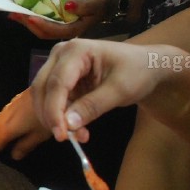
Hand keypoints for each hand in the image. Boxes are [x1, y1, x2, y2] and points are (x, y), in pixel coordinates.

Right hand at [0, 87, 51, 160]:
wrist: (53, 89)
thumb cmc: (48, 115)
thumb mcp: (40, 134)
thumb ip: (26, 145)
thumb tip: (14, 156)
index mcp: (10, 127)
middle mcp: (6, 116)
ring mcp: (10, 107)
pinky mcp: (15, 101)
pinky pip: (0, 115)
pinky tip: (3, 126)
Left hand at [13, 0, 107, 40]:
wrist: (110, 5)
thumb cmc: (103, 3)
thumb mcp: (96, 2)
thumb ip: (83, 5)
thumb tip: (67, 5)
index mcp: (76, 29)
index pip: (56, 30)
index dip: (41, 24)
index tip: (29, 17)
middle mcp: (67, 31)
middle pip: (44, 32)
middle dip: (28, 24)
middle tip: (14, 14)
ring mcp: (62, 28)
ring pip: (42, 29)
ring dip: (27, 22)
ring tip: (14, 13)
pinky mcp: (60, 23)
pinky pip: (44, 23)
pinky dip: (32, 18)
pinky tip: (23, 12)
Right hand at [31, 40, 166, 142]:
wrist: (146, 67)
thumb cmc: (137, 71)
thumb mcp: (120, 90)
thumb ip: (93, 106)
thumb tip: (68, 125)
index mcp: (76, 50)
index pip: (57, 83)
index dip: (54, 110)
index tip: (61, 135)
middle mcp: (61, 55)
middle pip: (43, 87)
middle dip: (51, 115)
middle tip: (65, 138)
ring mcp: (59, 66)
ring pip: (44, 96)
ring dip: (56, 118)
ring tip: (80, 135)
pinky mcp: (62, 80)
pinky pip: (54, 101)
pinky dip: (62, 117)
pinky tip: (79, 129)